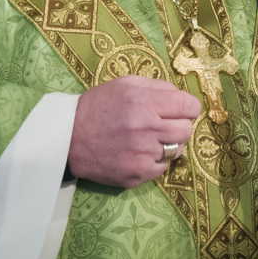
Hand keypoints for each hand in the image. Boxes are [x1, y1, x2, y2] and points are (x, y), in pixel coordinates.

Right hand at [67, 76, 201, 187]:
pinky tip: (139, 152)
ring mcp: (142, 154)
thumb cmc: (98, 106)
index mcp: (144, 102)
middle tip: (164, 123)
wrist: (68, 138)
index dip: (187, 107)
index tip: (180, 109)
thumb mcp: (125, 84)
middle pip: (187, 130)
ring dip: (168, 143)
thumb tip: (181, 96)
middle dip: (179, 125)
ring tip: (150, 138)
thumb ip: (157, 86)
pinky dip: (155, 160)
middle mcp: (146, 129)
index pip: (189, 106)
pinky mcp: (137, 174)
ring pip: (177, 150)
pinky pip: (162, 168)